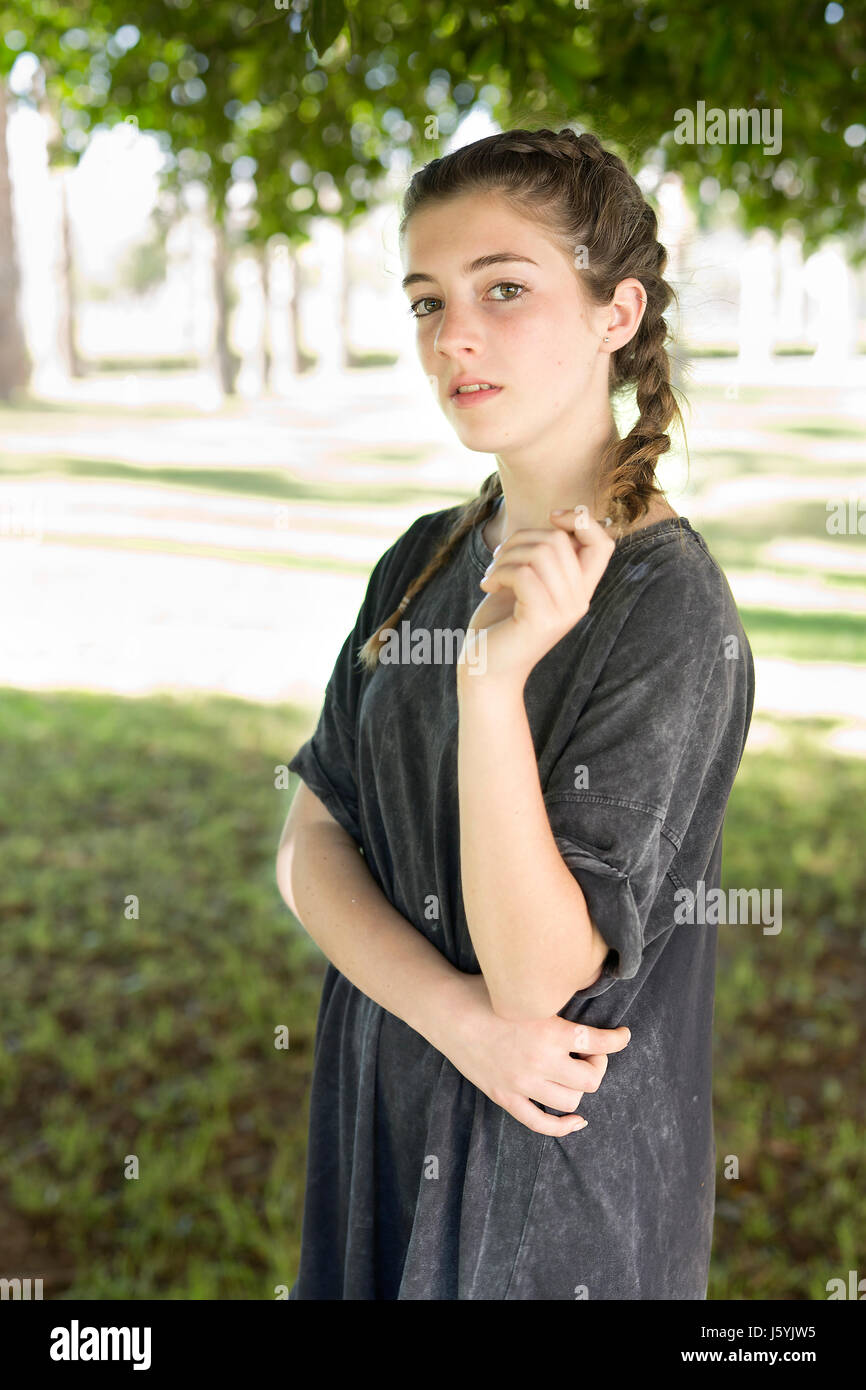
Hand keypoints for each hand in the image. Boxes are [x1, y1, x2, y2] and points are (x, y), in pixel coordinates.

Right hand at [443, 972, 630, 1137]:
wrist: (448, 1012)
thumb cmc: (486, 993)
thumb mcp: (528, 992)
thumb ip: (556, 1001)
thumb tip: (583, 998)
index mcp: (551, 1031)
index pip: (599, 1043)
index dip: (617, 1041)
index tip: (623, 1036)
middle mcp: (541, 1061)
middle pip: (590, 1080)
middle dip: (598, 1067)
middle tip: (591, 1055)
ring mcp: (523, 1083)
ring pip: (570, 1102)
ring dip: (580, 1090)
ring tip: (576, 1075)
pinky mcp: (506, 1096)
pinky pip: (540, 1122)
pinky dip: (562, 1126)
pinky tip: (576, 1120)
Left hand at [458, 505, 615, 687]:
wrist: (485, 668)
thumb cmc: (502, 621)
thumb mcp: (528, 581)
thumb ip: (545, 556)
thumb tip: (558, 518)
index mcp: (579, 590)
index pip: (603, 544)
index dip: (582, 521)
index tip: (552, 519)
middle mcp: (578, 601)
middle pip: (560, 541)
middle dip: (521, 539)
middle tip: (499, 559)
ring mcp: (562, 612)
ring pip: (540, 553)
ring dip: (505, 556)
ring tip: (491, 574)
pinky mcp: (541, 620)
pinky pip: (524, 573)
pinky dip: (499, 572)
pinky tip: (487, 585)